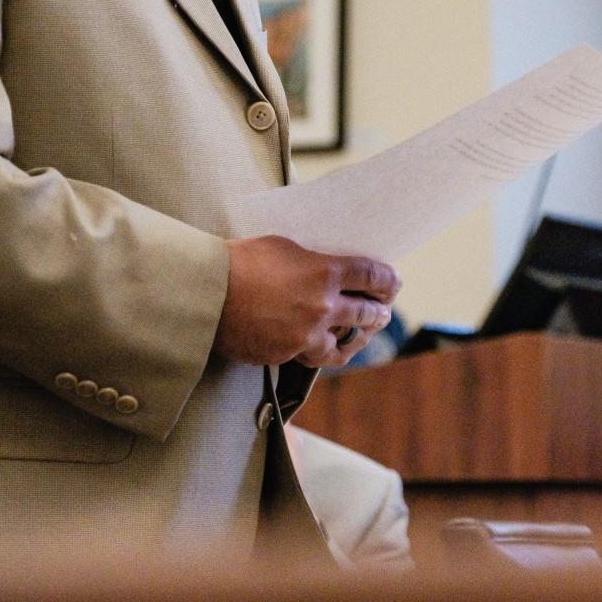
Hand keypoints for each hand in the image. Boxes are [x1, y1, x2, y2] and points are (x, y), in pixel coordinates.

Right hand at [215, 235, 400, 368]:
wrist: (207, 293)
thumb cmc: (239, 260)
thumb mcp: (282, 246)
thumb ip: (310, 259)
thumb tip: (324, 266)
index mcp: (325, 272)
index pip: (373, 276)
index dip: (388, 280)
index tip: (393, 283)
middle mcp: (323, 307)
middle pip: (367, 314)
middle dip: (378, 313)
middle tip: (382, 312)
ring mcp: (306, 336)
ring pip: (343, 346)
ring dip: (354, 340)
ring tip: (358, 337)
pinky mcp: (286, 355)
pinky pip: (309, 356)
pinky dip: (315, 350)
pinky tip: (317, 346)